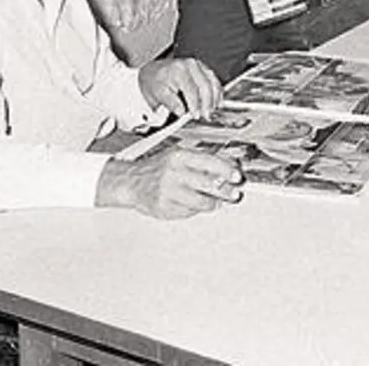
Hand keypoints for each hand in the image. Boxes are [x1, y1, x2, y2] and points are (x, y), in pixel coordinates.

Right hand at [97, 146, 242, 218]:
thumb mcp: (179, 156)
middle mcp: (174, 173)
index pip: (209, 162)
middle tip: (234, 194)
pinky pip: (189, 211)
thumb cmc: (159, 168)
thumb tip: (231, 164)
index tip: (237, 176)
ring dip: (213, 203)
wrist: (131, 182)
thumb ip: (204, 160)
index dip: (227, 170)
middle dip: (225, 191)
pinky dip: (195, 209)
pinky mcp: (164, 208)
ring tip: (217, 202)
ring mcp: (168, 192)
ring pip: (201, 202)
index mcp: (179, 157)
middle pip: (208, 184)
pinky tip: (194, 204)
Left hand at [139, 56, 223, 117]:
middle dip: (208, 103)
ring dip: (215, 97)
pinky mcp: (202, 67)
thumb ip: (171, 103)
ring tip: (212, 110)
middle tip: (206, 115)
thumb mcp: (157, 93)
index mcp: (178, 70)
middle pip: (205, 85)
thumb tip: (181, 111)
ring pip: (213, 81)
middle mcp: (190, 65)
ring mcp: (197, 64)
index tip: (195, 115)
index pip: (192, 90)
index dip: (195, 105)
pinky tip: (216, 100)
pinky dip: (217, 91)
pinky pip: (214, 79)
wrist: (152, 72)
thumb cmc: (154, 81)